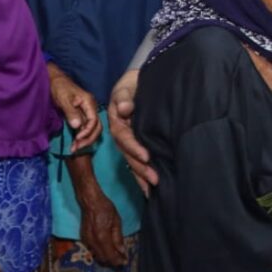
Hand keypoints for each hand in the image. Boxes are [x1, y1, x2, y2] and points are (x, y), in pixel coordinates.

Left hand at [48, 65, 99, 152]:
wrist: (54, 80)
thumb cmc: (59, 87)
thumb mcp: (63, 98)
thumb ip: (71, 112)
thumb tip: (78, 126)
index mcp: (89, 102)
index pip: (94, 120)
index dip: (87, 131)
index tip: (77, 138)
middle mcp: (90, 108)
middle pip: (96, 127)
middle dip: (88, 139)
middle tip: (76, 148)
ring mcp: (86, 112)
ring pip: (91, 130)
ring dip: (85, 140)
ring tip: (74, 148)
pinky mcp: (81, 116)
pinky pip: (84, 129)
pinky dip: (80, 137)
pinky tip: (74, 144)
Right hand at [79, 186, 126, 267]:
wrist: (91, 201)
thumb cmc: (105, 208)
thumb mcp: (116, 222)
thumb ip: (118, 238)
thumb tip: (121, 251)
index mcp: (102, 237)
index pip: (110, 256)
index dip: (118, 261)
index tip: (124, 261)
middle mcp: (93, 242)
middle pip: (103, 258)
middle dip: (112, 261)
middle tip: (122, 259)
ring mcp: (87, 241)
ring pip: (97, 255)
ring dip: (106, 257)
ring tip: (116, 254)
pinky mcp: (84, 238)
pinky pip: (93, 250)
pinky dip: (100, 252)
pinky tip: (107, 248)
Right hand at [107, 70, 158, 192]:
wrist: (139, 83)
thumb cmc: (132, 84)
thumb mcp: (126, 86)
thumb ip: (123, 96)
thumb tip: (122, 108)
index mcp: (116, 121)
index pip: (123, 137)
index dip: (133, 147)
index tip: (146, 156)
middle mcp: (121, 133)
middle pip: (128, 153)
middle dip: (140, 168)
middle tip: (155, 179)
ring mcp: (128, 140)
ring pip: (133, 160)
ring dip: (142, 175)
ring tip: (154, 188)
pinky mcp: (137, 144)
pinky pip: (138, 160)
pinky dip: (143, 174)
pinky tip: (150, 187)